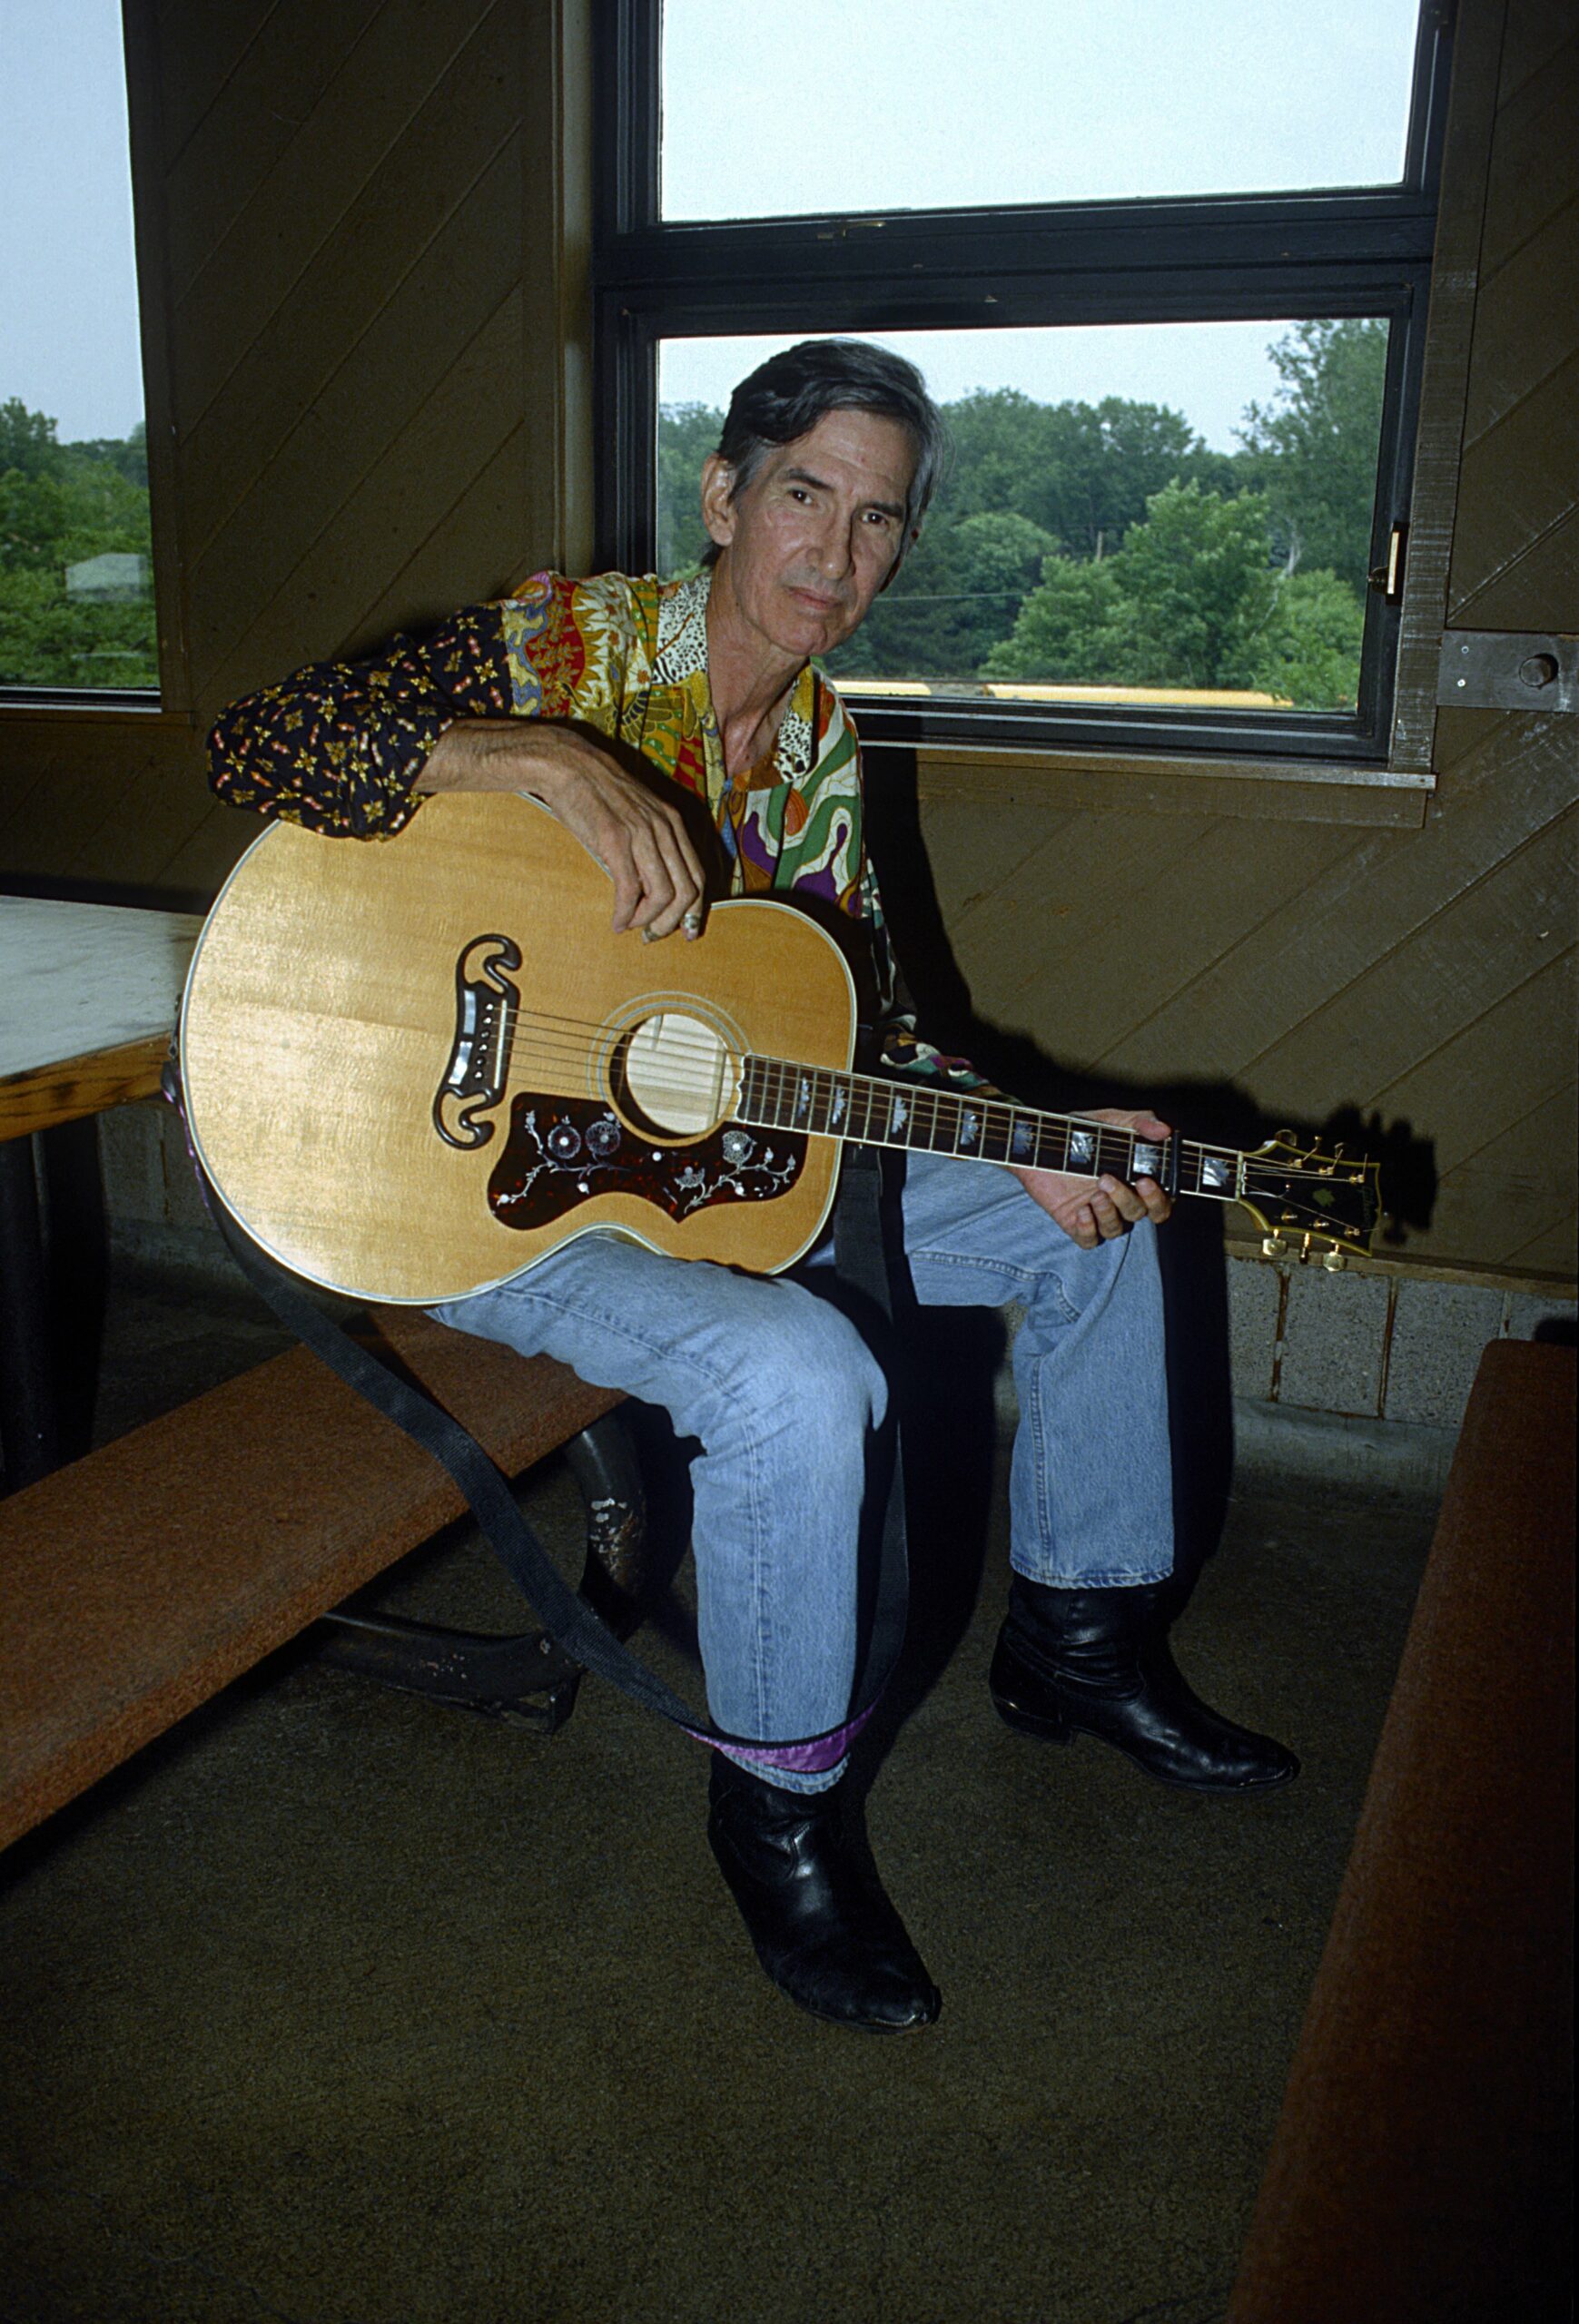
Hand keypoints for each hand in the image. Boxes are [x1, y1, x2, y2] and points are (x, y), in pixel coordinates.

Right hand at [417, 718, 706, 939]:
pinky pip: (630, 889)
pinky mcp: (615, 839)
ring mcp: (641, 832)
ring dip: (648, 920)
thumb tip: (652, 885)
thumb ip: (649, 844)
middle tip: (651, 935)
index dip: (694, 910)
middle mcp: (663, 827)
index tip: (684, 932)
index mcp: (671, 822)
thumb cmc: (594, 794)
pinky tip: (616, 922)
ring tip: (631, 927)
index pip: (697, 875)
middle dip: (672, 922)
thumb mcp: (634, 815)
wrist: (565, 765)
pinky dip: (626, 913)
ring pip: (663, 893)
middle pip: (686, 890)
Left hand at [1011, 1108, 1173, 1248]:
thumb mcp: (1112, 1120)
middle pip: (1138, 1214)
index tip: (1146, 1181)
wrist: (1039, 1140)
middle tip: (1106, 1179)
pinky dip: (1088, 1230)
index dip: (1159, 1199)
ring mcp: (1097, 1213)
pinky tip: (1081, 1211)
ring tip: (1094, 1193)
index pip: (1160, 1202)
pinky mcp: (1074, 1222)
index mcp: (1135, 1181)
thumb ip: (1140, 1122)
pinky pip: (1089, 1240)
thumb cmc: (1081, 1132)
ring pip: (1115, 1229)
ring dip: (1108, 1213)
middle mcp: (1120, 1200)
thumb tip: (1165, 1131)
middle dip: (1126, 1199)